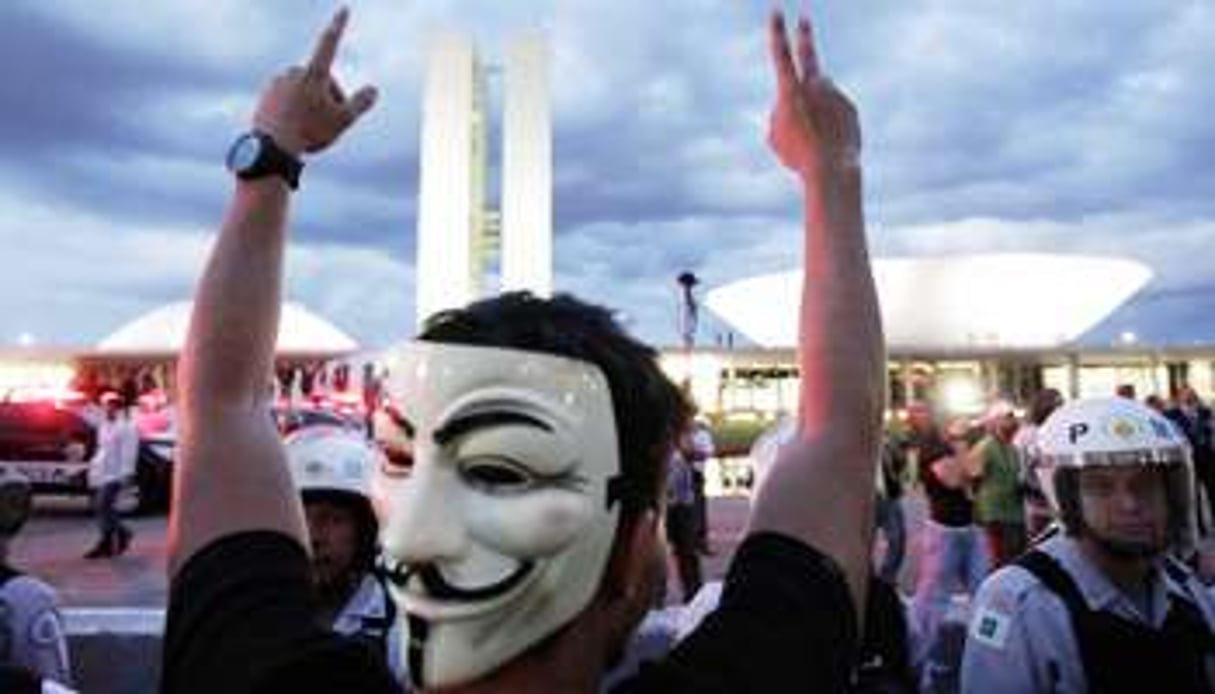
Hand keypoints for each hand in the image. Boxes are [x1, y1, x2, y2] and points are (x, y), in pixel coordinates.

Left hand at [253, 7, 377, 154]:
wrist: (270, 148)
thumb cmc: (309, 132)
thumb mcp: (344, 121)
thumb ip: (361, 103)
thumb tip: (373, 90)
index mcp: (313, 74)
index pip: (329, 44)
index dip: (338, 26)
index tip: (344, 10)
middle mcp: (293, 72)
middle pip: (322, 81)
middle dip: (328, 98)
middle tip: (325, 124)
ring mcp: (277, 82)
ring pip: (304, 91)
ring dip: (311, 105)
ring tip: (306, 130)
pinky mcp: (266, 93)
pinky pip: (288, 99)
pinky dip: (294, 110)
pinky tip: (292, 128)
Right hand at [767, 11, 860, 178]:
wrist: (830, 167)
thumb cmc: (797, 155)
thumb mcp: (776, 136)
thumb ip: (782, 114)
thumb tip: (799, 105)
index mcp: (790, 90)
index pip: (781, 54)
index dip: (777, 32)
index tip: (777, 12)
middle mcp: (815, 85)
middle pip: (809, 55)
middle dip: (805, 36)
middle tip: (805, 19)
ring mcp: (835, 94)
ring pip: (820, 100)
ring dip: (815, 114)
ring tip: (814, 137)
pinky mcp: (850, 107)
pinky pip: (835, 114)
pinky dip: (830, 127)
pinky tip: (828, 142)